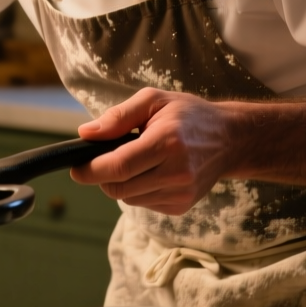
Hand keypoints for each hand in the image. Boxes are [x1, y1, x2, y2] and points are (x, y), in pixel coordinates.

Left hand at [70, 88, 242, 215]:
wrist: (230, 139)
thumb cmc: (188, 115)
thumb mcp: (154, 101)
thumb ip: (118, 117)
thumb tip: (85, 134)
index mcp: (167, 142)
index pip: (118, 166)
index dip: (90, 170)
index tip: (76, 167)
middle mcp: (176, 172)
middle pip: (118, 187)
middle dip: (101, 176)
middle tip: (103, 159)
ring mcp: (181, 193)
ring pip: (128, 198)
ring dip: (121, 182)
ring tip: (137, 160)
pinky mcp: (182, 206)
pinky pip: (143, 203)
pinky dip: (138, 190)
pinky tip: (152, 172)